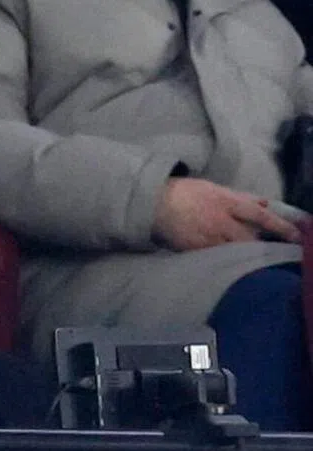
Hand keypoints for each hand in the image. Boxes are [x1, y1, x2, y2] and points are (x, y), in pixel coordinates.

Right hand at [153, 178, 300, 250]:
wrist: (154, 204)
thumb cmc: (185, 193)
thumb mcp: (216, 189)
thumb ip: (241, 198)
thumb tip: (264, 204)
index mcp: (228, 202)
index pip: (261, 216)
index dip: (280, 227)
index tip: (296, 236)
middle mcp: (221, 221)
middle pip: (249, 239)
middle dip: (262, 246)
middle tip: (275, 253)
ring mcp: (207, 237)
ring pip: (233, 250)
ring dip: (244, 254)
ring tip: (251, 259)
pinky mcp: (194, 250)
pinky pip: (215, 257)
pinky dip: (224, 258)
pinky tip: (227, 261)